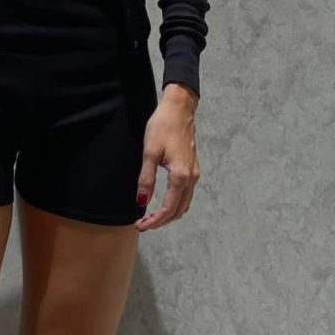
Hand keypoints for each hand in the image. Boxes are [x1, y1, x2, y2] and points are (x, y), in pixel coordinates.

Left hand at [134, 85, 199, 230]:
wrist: (179, 109)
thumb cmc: (163, 126)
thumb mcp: (150, 152)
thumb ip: (146, 179)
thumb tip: (142, 202)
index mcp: (180, 176)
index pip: (168, 208)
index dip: (155, 221)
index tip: (141, 226)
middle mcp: (191, 178)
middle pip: (179, 210)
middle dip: (162, 221)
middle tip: (143, 224)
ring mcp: (194, 173)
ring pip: (184, 203)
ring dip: (169, 213)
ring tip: (152, 216)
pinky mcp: (193, 167)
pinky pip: (186, 193)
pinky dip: (176, 203)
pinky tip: (164, 201)